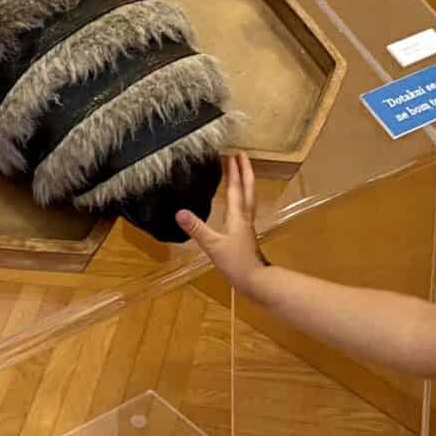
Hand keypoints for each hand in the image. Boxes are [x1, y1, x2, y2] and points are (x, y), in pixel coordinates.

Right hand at [176, 153, 267, 289]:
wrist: (256, 281)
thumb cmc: (236, 263)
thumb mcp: (213, 245)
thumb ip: (197, 228)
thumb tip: (179, 212)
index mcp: (238, 216)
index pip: (236, 188)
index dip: (234, 171)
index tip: (232, 154)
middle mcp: (245, 217)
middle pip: (248, 189)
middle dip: (245, 171)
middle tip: (242, 156)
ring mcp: (247, 226)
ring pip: (248, 198)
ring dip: (245, 183)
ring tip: (240, 173)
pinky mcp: (246, 236)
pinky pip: (245, 210)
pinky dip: (242, 199)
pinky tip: (236, 204)